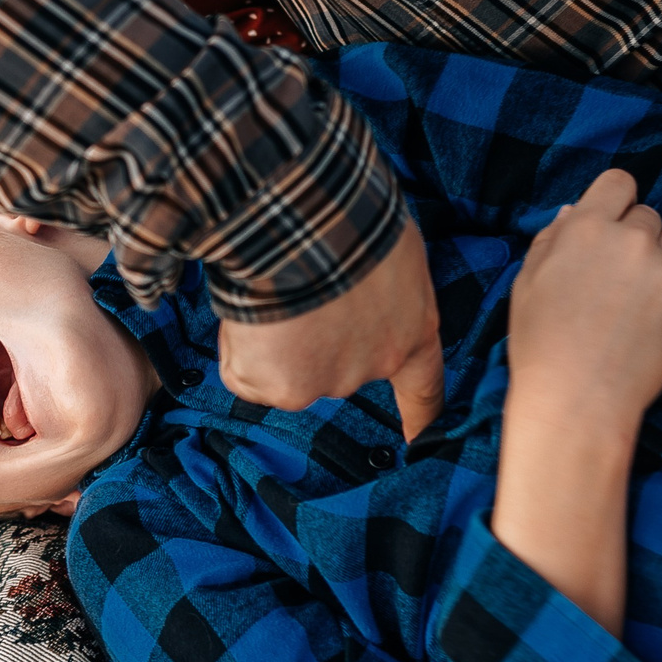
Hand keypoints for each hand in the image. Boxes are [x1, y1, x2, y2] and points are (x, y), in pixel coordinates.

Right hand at [219, 222, 444, 439]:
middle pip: (332, 366)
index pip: (422, 389)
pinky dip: (239, 346)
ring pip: (282, 368)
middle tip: (296, 288)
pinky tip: (250, 314)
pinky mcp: (282, 389)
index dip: (420, 418)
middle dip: (310, 335)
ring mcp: (326, 383)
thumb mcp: (388, 247)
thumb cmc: (350, 218)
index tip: (418, 442)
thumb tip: (348, 289)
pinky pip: (246, 370)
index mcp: (411, 333)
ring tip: (272, 294)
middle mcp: (372, 368)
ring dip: (270, 338)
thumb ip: (378, 285)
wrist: (307, 226)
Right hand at [505, 168, 661, 432]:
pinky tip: (650, 314)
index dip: (613, 201)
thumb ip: (551, 240)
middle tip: (616, 270)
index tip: (608, 223)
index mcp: (585, 228)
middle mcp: (629, 239)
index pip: (619, 182)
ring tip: (639, 288)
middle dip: (633, 234)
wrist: (577, 400)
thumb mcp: (527, 283)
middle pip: (647, 213)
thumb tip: (572, 213)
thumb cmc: (541, 345)